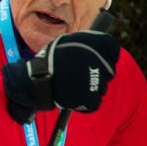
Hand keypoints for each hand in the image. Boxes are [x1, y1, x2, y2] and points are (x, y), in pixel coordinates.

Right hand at [1, 30, 119, 123]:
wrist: (34, 81)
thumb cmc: (47, 61)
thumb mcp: (66, 43)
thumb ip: (85, 44)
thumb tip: (99, 47)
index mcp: (94, 43)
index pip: (113, 48)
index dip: (107, 55)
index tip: (98, 60)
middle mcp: (99, 60)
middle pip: (109, 70)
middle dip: (98, 74)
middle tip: (79, 76)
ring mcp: (96, 79)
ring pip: (102, 87)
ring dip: (91, 88)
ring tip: (73, 87)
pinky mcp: (90, 97)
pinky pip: (94, 102)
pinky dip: (85, 102)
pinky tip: (73, 97)